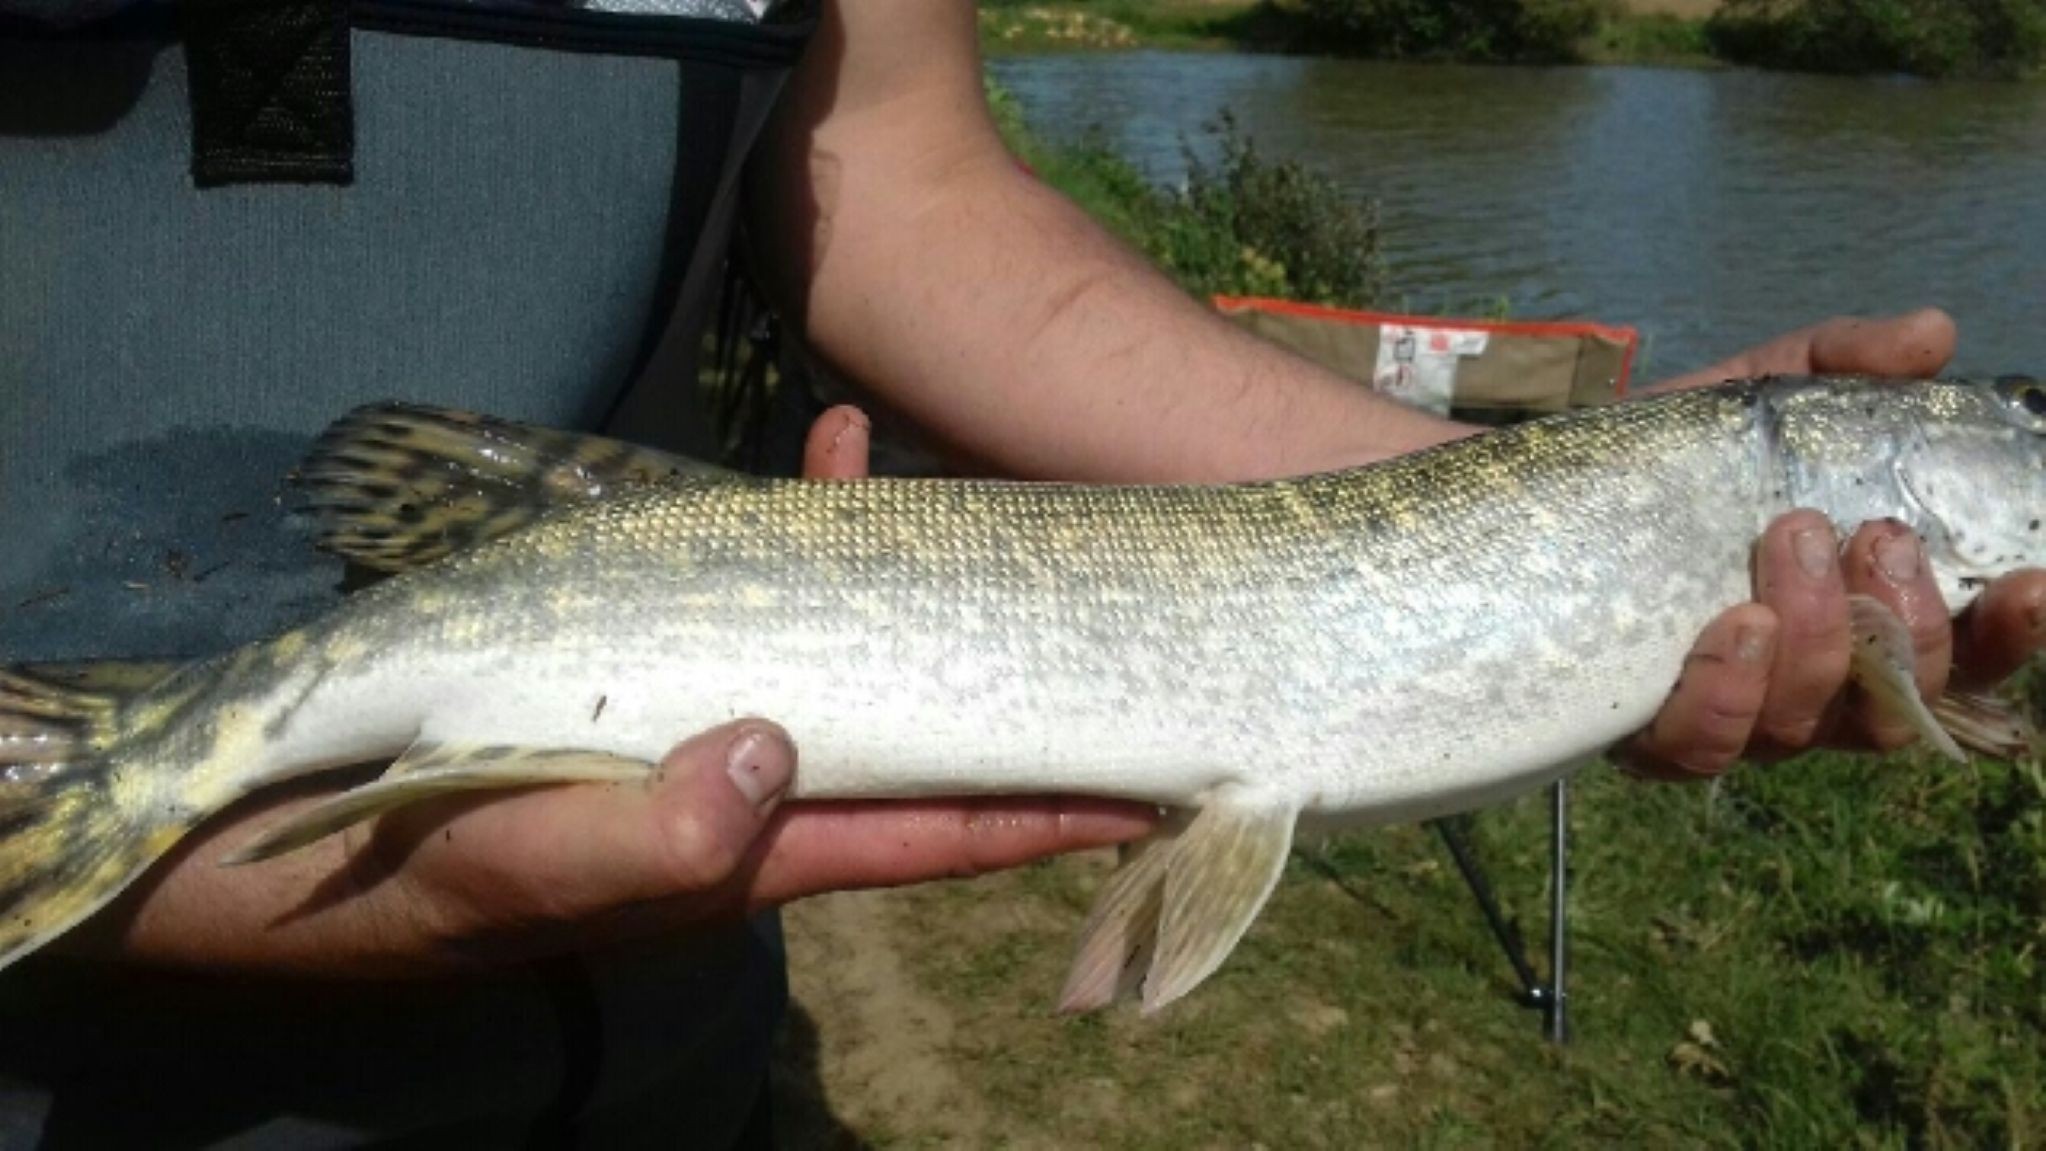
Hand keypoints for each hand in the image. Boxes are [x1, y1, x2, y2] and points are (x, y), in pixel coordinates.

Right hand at [70, 406, 1155, 974]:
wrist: (271, 846)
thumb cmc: (383, 878)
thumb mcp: (499, 871)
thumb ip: (637, 843)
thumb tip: (767, 765)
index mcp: (729, 861)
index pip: (916, 833)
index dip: (1030, 811)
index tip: (1140, 775)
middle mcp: (735, 800)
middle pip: (911, 745)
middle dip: (1009, 698)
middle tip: (1110, 632)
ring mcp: (692, 732)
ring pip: (845, 659)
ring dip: (915, 590)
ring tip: (981, 509)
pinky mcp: (639, 675)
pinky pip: (749, 602)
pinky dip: (795, 536)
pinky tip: (827, 459)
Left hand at [1620, 310, 2045, 777]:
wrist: (1526, 489)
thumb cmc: (1666, 457)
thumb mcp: (1756, 395)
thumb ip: (1843, 363)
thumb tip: (1932, 334)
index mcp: (1857, 622)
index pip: (1963, 659)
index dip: (2007, 634)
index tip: (2031, 583)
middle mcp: (1805, 688)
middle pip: (1896, 708)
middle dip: (1903, 624)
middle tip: (1872, 534)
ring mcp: (1727, 717)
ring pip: (1806, 728)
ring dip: (1817, 639)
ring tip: (1791, 541)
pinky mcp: (1641, 732)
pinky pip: (1702, 744)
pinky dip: (1728, 689)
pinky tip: (1730, 624)